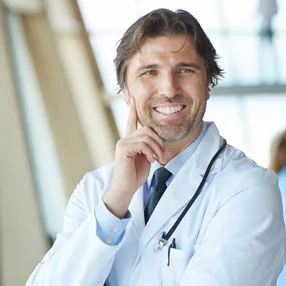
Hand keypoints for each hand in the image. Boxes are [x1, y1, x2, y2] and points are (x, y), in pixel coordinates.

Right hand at [103, 97, 166, 217]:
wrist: (126, 188)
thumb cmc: (134, 175)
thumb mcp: (146, 158)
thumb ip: (149, 147)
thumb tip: (156, 140)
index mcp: (130, 140)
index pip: (131, 121)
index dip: (133, 110)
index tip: (133, 97)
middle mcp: (125, 139)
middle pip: (146, 129)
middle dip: (159, 141)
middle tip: (163, 155)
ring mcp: (122, 143)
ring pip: (146, 136)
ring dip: (156, 148)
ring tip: (158, 159)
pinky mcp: (123, 148)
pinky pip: (142, 144)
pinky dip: (150, 152)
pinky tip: (150, 160)